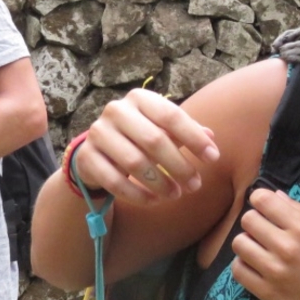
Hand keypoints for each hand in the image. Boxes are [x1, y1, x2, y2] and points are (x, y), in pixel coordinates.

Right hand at [71, 88, 219, 204]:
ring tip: (177, 194)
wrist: (98, 151)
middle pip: (154, 140)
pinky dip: (137, 194)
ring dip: (160, 183)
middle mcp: (116, 111)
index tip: (213, 158)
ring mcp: (98, 133)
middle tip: (196, 185)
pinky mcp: (86, 157)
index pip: (171, 116)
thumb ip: (186, 131)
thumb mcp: (162, 129)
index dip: (194, 138)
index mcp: (139, 98)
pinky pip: (115, 181)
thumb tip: (211, 138)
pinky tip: (154, 200)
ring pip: (135, 162)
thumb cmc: (139, 137)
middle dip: (179, 166)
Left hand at [231, 189, 299, 299]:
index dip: (260, 200)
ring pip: (239, 243)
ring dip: (248, 244)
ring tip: (262, 251)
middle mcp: (288, 246)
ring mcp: (275, 270)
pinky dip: (244, 266)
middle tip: (266, 232)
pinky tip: (258, 268)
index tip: (265, 208)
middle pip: (248, 219)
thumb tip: (276, 195)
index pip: (263, 199)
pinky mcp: (267, 293)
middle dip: (255, 222)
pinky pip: (238, 270)